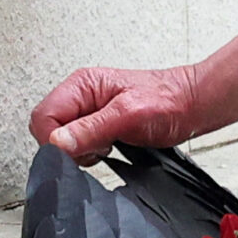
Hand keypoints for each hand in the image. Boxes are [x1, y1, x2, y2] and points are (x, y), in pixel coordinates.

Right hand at [30, 28, 237, 162]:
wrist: (194, 104)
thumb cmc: (169, 102)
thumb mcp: (128, 116)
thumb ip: (91, 129)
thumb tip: (57, 143)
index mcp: (81, 85)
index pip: (43, 117)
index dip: (55, 140)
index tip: (78, 150)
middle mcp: (81, 96)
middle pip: (48, 129)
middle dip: (68, 147)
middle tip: (97, 147)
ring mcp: (89, 110)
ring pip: (63, 139)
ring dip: (81, 150)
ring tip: (108, 145)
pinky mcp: (100, 123)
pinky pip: (80, 143)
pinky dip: (91, 152)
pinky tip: (110, 148)